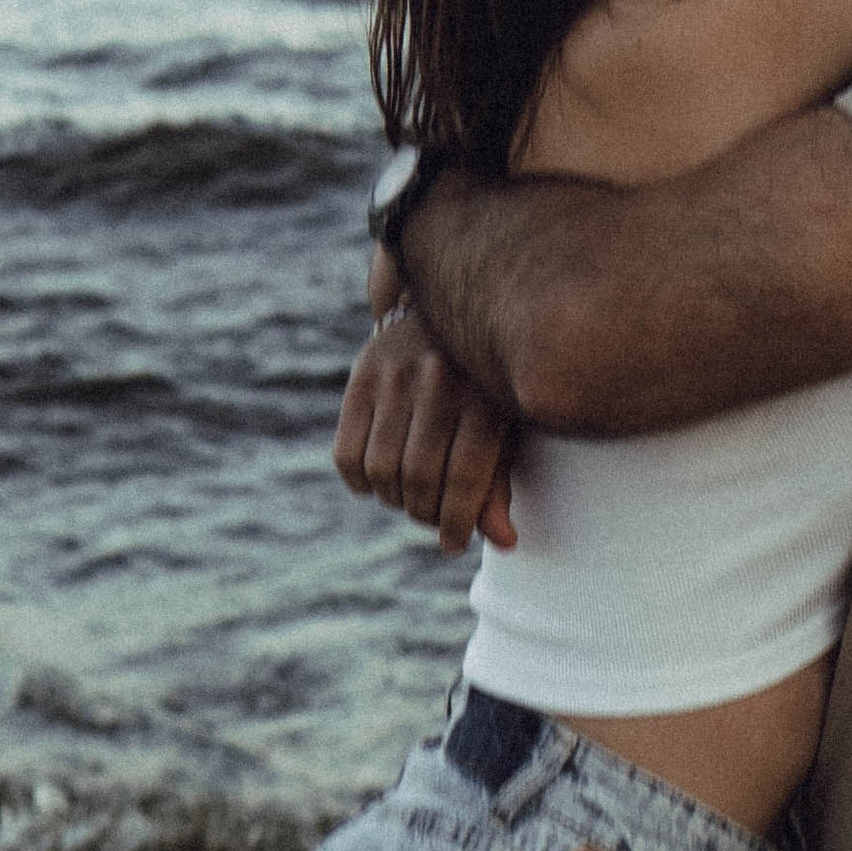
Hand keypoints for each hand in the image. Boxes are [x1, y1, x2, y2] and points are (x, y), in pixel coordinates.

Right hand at [333, 300, 518, 549]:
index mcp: (487, 396)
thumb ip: (499, 484)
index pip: (464, 481)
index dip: (456, 525)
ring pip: (380, 470)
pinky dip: (359, 482)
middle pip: (418, 480)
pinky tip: (376, 482)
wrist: (450, 306)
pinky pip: (346, 452)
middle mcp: (441, 381)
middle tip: (432, 518)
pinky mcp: (363, 371)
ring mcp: (398, 373)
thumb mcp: (505, 425)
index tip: (453, 543)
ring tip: (408, 497)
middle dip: (424, 515)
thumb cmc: (486, 382)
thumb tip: (504, 542)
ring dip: (392, 499)